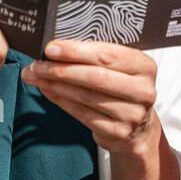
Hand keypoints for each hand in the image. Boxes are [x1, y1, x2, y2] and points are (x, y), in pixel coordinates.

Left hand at [22, 40, 159, 154]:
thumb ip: (97, 57)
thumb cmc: (122, 89)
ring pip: (86, 96)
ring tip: (36, 76)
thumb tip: (56, 48)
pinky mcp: (117, 131)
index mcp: (144, 66)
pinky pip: (82, 113)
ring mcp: (131, 114)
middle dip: (62, 69)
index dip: (76, 51)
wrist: (138, 128)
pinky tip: (47, 91)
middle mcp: (143, 90)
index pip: (107, 55)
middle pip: (96, 76)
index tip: (51, 48)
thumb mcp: (121, 69)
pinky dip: (60, 100)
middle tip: (37, 64)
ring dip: (56, 85)